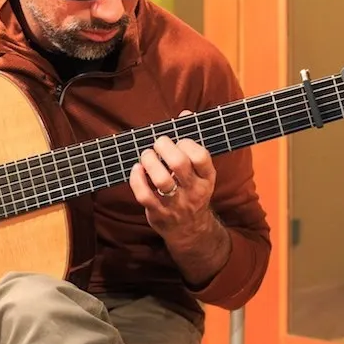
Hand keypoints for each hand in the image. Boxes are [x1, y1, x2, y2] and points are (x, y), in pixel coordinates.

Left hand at [128, 110, 216, 241]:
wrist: (191, 230)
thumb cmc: (192, 191)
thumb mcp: (199, 171)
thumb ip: (192, 142)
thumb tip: (185, 113)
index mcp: (207, 178)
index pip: (201, 156)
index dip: (187, 142)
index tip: (178, 140)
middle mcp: (194, 191)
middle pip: (179, 164)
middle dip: (164, 147)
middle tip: (158, 144)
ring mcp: (176, 203)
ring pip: (162, 180)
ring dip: (150, 162)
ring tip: (147, 155)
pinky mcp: (158, 213)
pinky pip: (144, 195)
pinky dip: (136, 179)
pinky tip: (136, 169)